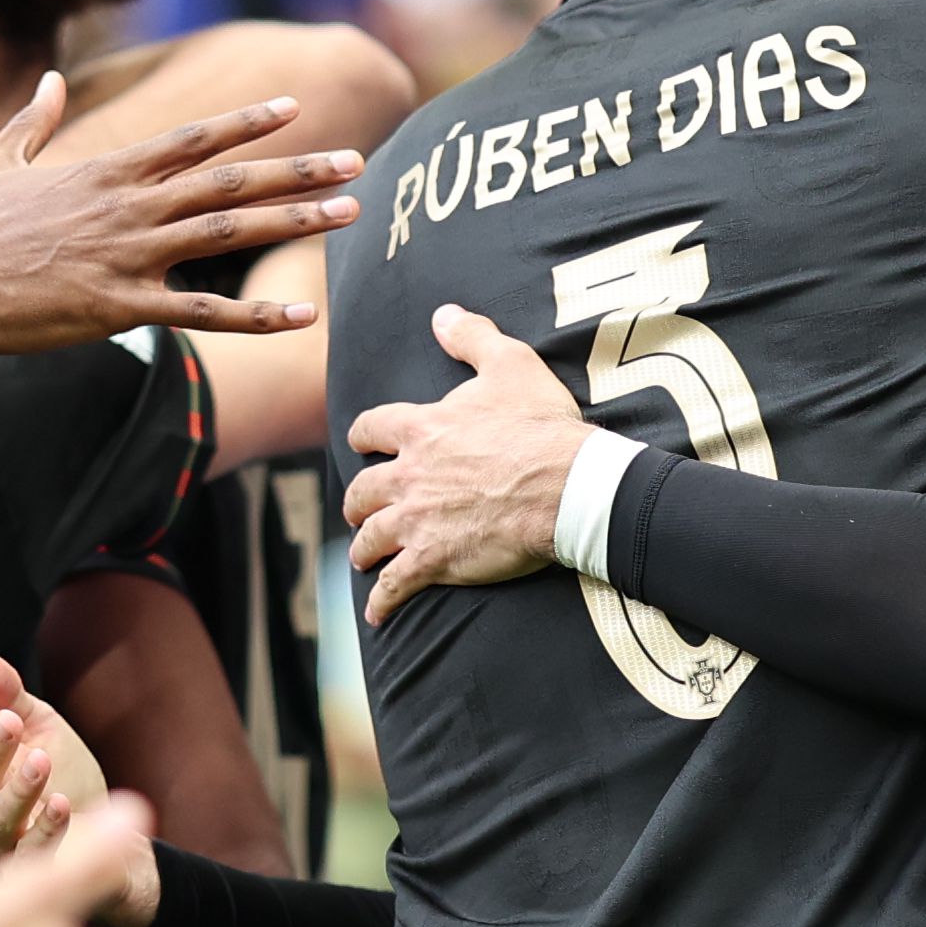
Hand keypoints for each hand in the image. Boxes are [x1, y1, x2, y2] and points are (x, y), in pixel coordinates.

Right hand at [0, 82, 362, 353]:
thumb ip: (33, 119)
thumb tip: (48, 81)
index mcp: (107, 169)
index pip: (194, 138)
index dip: (249, 122)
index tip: (296, 107)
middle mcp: (129, 204)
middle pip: (232, 181)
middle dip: (301, 170)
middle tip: (359, 162)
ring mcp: (128, 254)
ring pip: (230, 233)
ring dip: (297, 222)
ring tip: (351, 214)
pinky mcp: (119, 306)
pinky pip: (203, 311)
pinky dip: (256, 314)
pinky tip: (302, 317)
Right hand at [0, 655, 156, 926]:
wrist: (104, 825)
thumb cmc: (63, 770)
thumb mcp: (40, 725)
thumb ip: (10, 696)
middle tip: (10, 723)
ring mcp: (0, 842)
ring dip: (18, 788)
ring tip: (41, 759)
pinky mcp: (32, 867)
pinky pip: (32, 850)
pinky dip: (46, 827)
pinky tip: (62, 803)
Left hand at [342, 304, 591, 610]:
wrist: (568, 486)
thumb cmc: (542, 426)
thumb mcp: (510, 364)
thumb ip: (472, 337)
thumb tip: (443, 313)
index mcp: (422, 428)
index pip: (372, 428)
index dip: (364, 437)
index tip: (362, 444)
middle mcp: (408, 475)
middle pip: (362, 490)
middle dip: (357, 501)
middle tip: (359, 510)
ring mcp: (417, 520)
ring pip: (370, 538)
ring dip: (363, 549)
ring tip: (363, 558)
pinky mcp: (434, 559)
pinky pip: (395, 585)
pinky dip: (383, 602)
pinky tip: (377, 613)